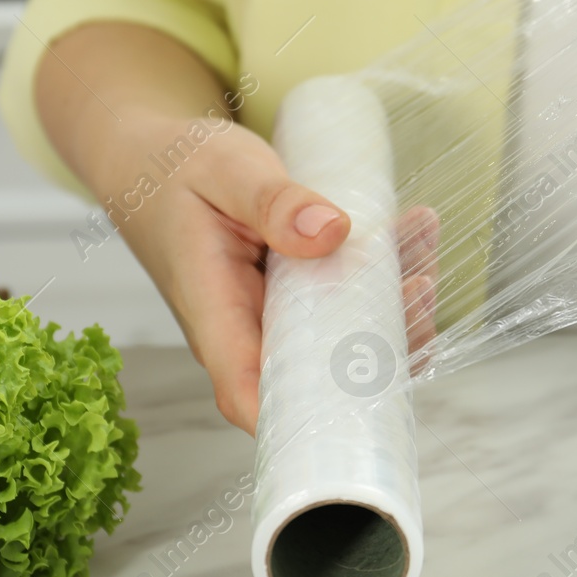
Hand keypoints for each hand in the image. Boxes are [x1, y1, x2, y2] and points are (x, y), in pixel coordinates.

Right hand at [91, 112, 438, 434]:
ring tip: (422, 244)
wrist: (154, 158)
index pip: (249, 393)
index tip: (366, 400)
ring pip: (343, 337)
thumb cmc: (177, 168)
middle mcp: (245, 329)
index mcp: (214, 313)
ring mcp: (274, 317)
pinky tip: (413, 235)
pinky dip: (388, 277)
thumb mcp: (223, 169)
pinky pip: (347, 304)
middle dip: (383, 344)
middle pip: (318, 373)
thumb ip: (272, 201)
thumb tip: (330, 232)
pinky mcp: (295, 297)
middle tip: (422, 284)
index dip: (304, 418)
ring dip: (395, 302)